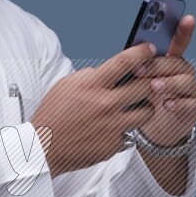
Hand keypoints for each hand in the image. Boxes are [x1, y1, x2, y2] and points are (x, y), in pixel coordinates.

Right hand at [30, 40, 164, 176]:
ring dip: (144, 107)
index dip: (142, 52)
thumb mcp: (66, 85)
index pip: (125, 62)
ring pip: (147, 111)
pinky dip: (125, 130)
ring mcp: (113, 125)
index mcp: (92, 85)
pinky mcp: (114, 144)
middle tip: (146, 82)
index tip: (150, 49)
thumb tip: (110, 71)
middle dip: (149, 81)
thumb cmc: (53, 115)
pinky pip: (131, 133)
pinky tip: (112, 129)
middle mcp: (106, 104)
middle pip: (145, 86)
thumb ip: (90, 76)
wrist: (44, 147)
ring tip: (134, 107)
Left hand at [131, 15, 195, 145]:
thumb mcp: (136, 81)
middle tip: (138, 69)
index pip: (178, 41)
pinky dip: (177, 103)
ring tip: (153, 87)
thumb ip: (134, 67)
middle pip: (174, 62)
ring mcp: (189, 88)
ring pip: (183, 80)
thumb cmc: (142, 99)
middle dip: (156, 64)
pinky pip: (188, 103)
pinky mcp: (192, 107)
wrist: (153, 128)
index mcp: (169, 59)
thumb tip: (120, 57)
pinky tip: (166, 104)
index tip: (188, 17)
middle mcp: (182, 71)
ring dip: (167, 82)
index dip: (184, 29)